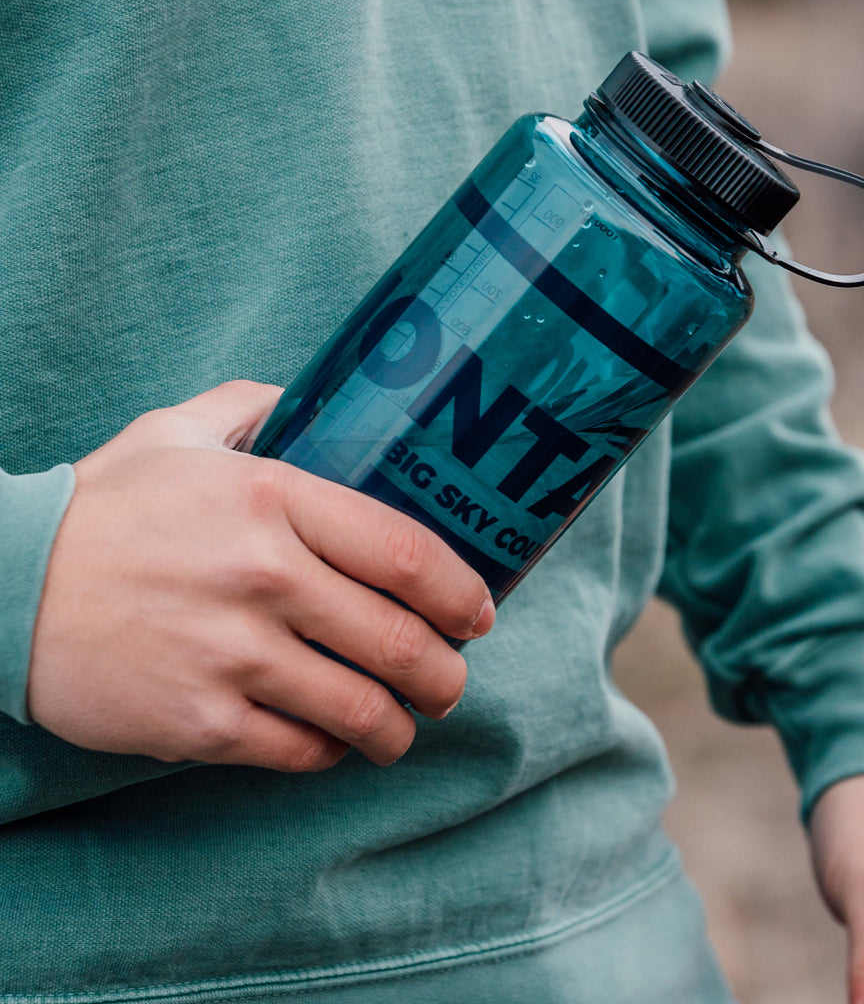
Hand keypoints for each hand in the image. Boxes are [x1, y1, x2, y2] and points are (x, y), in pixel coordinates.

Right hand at [28, 380, 493, 771]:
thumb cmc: (100, 507)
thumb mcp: (174, 430)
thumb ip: (254, 404)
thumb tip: (322, 398)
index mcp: (273, 498)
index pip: (406, 552)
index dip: (462, 591)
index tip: (479, 613)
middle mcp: (265, 578)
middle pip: (400, 641)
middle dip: (446, 672)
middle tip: (453, 679)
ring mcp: (233, 656)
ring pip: (361, 708)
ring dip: (402, 726)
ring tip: (408, 723)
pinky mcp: (199, 723)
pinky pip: (299, 750)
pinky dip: (331, 750)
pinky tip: (333, 738)